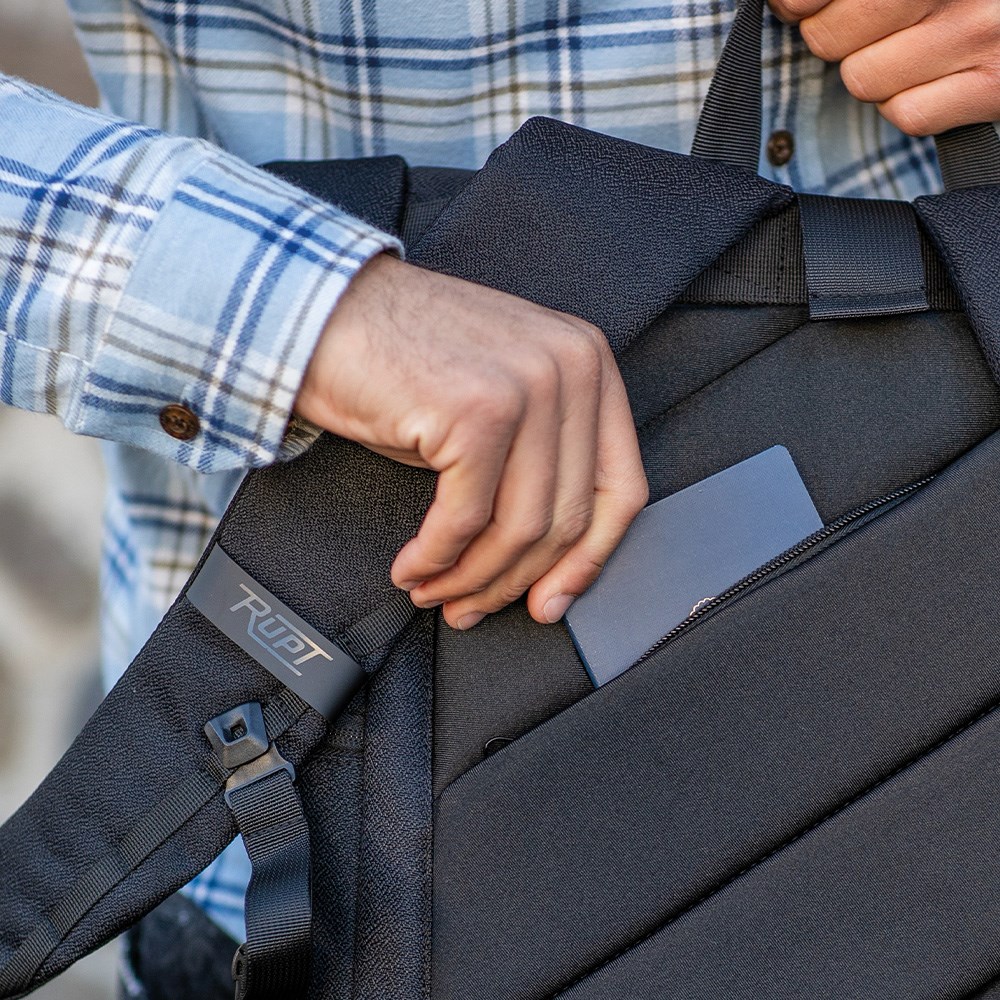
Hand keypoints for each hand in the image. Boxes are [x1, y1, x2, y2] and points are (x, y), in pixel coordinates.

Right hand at [295, 254, 647, 630]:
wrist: (323, 312)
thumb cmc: (402, 364)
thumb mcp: (495, 409)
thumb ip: (535, 471)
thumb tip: (545, 571)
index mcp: (590, 364)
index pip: (620, 489)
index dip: (586, 562)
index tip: (549, 602)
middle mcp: (572, 368)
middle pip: (568, 518)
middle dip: (515, 581)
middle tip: (470, 609)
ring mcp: (528, 386)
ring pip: (520, 528)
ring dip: (471, 578)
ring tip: (434, 592)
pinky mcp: (476, 411)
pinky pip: (465, 521)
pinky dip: (436, 559)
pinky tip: (411, 568)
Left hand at [769, 0, 999, 134]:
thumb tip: (787, 2)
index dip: (797, 1)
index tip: (796, 4)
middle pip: (830, 35)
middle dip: (834, 34)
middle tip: (865, 24)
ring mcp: (981, 33)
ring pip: (863, 79)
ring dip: (875, 70)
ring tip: (914, 43)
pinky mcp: (997, 86)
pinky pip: (906, 114)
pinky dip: (910, 102)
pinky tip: (936, 75)